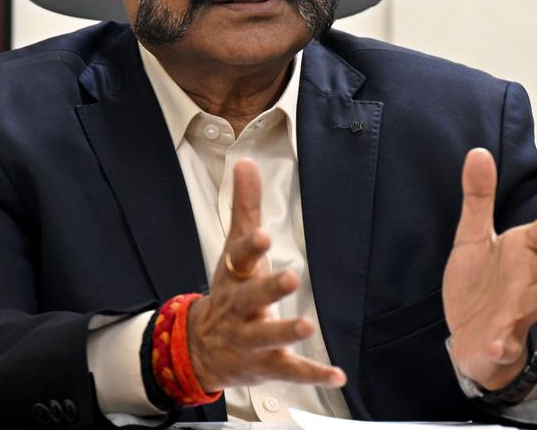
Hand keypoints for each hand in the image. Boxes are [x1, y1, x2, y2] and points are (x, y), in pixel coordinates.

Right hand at [187, 158, 346, 391]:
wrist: (198, 349)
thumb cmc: (228, 291)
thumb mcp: (233, 250)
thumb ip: (244, 208)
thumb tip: (246, 162)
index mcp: (234, 277)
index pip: (239, 258)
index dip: (250, 247)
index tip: (263, 234)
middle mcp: (238, 308)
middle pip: (250, 298)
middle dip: (268, 289)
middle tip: (290, 277)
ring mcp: (249, 339)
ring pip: (266, 336)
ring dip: (286, 331)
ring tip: (308, 325)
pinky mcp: (263, 366)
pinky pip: (289, 371)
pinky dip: (313, 374)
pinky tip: (337, 374)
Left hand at [442, 148, 536, 389]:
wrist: (467, 335)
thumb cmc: (478, 284)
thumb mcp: (472, 237)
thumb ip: (479, 199)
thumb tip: (478, 152)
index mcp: (525, 251)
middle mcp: (531, 278)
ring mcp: (519, 310)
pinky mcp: (502, 339)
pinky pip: (506, 343)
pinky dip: (505, 344)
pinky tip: (500, 343)